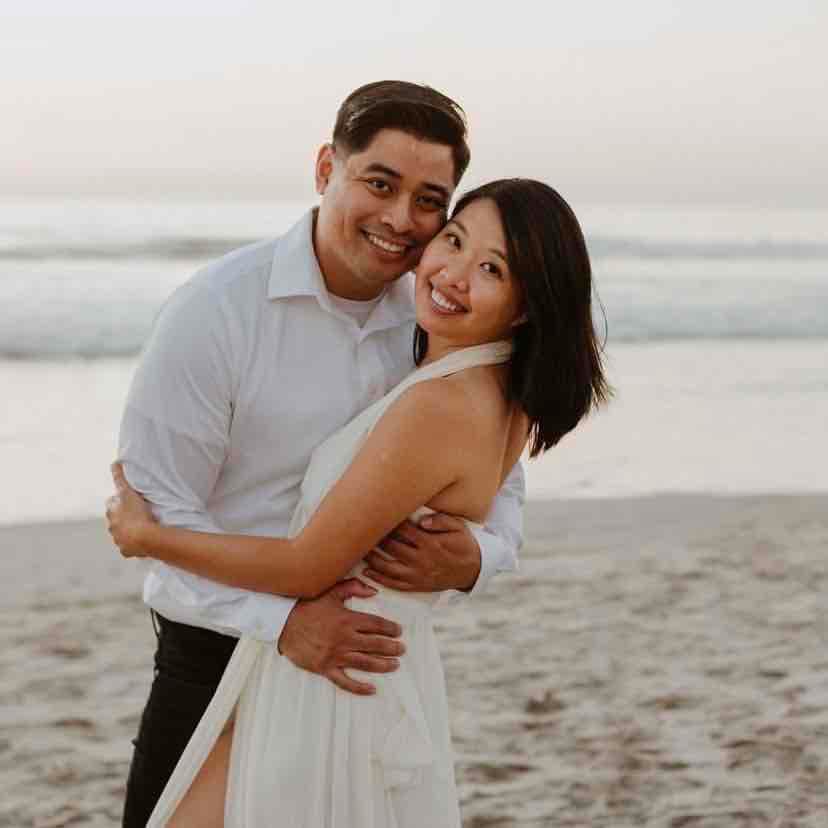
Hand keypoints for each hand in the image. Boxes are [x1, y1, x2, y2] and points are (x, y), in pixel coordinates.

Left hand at [106, 461, 156, 557]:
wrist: (144, 536)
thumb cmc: (136, 513)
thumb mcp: (128, 492)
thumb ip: (120, 477)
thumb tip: (114, 462)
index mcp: (111, 512)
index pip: (112, 503)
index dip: (119, 501)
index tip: (129, 501)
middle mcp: (111, 526)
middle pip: (116, 519)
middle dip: (123, 517)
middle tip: (138, 514)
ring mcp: (118, 539)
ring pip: (121, 534)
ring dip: (129, 531)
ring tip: (142, 528)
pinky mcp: (125, 550)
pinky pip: (128, 547)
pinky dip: (133, 544)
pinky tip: (142, 542)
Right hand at [278, 579, 404, 694]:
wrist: (282, 623)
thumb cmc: (307, 606)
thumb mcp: (330, 591)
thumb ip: (353, 587)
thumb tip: (374, 591)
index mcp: (347, 619)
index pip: (376, 625)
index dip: (390, 628)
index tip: (399, 631)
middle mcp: (344, 639)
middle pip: (375, 645)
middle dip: (391, 647)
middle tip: (402, 649)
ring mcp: (335, 655)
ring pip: (365, 663)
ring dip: (382, 665)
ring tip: (395, 665)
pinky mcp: (325, 668)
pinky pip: (345, 681)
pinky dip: (359, 687)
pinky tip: (372, 689)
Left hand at [364, 514, 480, 592]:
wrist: (473, 570)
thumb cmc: (463, 544)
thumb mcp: (458, 527)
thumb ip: (441, 521)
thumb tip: (422, 520)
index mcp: (431, 543)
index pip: (403, 530)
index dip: (389, 522)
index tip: (378, 513)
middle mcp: (422, 560)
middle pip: (392, 547)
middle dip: (377, 537)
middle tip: (363, 528)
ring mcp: (418, 575)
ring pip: (388, 567)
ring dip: (372, 558)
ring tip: (360, 549)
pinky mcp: (417, 585)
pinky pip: (394, 584)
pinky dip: (379, 578)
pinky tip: (367, 572)